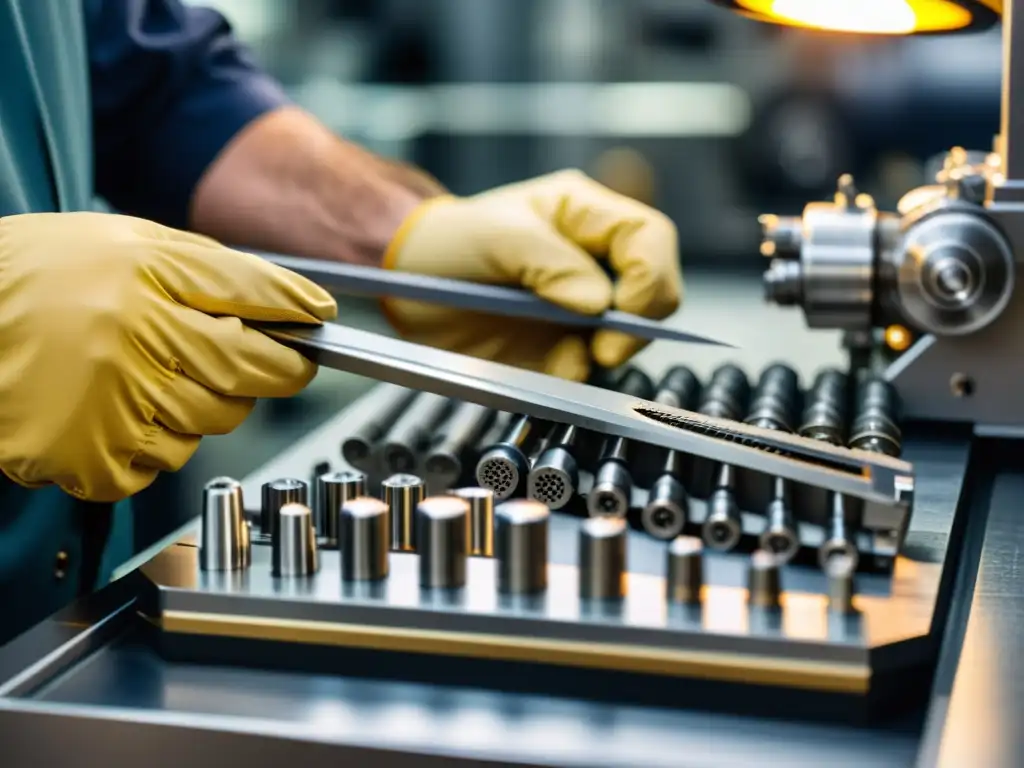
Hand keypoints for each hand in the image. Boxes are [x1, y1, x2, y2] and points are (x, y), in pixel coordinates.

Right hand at [0, 213, 336, 501]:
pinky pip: (157, 464)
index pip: (254, 294)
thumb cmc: (34, 279)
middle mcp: (134, 336)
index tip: (319, 321)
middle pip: (251, 371)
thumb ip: (204, 269)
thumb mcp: (120, 245)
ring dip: (199, 408)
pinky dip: (146, 445)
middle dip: (275, 370)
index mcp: (144, 274)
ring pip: (210, 424)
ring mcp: (112, 401)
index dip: (297, 312)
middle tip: (272, 365)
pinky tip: (110, 412)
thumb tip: (286, 302)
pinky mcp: (89, 455)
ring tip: (145, 377)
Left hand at [381, 170, 681, 380]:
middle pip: (656, 292)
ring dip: (605, 352)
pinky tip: (547, 366)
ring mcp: (583, 307)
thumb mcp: (495, 236)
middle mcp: (595, 261)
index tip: (621, 312)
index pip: (649, 238)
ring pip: (631, 336)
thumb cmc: (450, 240)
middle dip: (637, 325)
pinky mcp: (562, 346)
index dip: (650, 277)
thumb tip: (597, 303)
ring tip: (564, 354)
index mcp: (586, 217)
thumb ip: (550, 263)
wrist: (408, 283)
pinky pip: (589, 368)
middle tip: (602, 349)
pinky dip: (576, 374)